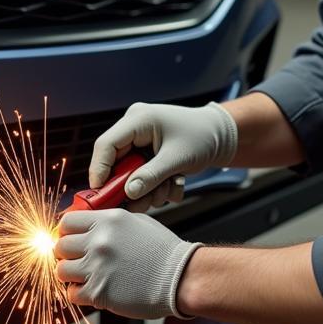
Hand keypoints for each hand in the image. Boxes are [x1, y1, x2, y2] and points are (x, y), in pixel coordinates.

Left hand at [54, 208, 201, 319]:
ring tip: (83, 276)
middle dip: (66, 254)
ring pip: (61, 270)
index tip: (69, 238)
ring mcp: (97, 267)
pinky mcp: (99, 292)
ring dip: (70, 275)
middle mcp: (99, 241)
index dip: (66, 231)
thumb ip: (108, 222)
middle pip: (60, 246)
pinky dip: (78, 294)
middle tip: (77, 259)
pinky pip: (71, 293)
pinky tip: (91, 290)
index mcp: (107, 220)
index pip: (67, 221)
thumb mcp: (136, 221)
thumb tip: (87, 226)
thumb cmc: (162, 251)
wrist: (180, 278)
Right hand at [91, 102, 237, 211]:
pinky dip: (156, 185)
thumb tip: (128, 193)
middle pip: (116, 163)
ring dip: (148, 188)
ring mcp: (141, 141)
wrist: (222, 135)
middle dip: (131, 186)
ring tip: (170, 188)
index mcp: (137, 120)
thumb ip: (151, 176)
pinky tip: (175, 183)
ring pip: (130, 173)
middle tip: (142, 203)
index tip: (100, 194)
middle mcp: (134, 129)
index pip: (106, 145)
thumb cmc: (202, 137)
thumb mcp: (177, 158)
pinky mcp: (148, 154)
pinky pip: (142, 175)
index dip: (99, 170)